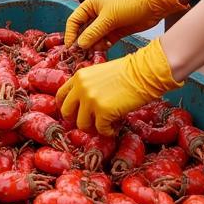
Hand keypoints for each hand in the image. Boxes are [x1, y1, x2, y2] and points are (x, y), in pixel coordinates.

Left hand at [56, 39, 182, 135]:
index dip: (65, 108)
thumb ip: (87, 86)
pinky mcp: (103, 111)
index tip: (72, 115)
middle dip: (76, 121)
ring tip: (107, 124)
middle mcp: (81, 88)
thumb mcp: (98, 74)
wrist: (143, 72)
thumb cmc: (126, 72)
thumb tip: (83, 106)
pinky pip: (100, 130)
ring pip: (82, 125)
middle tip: (89, 124)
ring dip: (94, 128)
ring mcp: (90, 100)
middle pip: (66, 113)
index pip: (61, 96)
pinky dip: (108, 131)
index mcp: (79, 77)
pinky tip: (115, 126)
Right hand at [64, 0, 188, 49]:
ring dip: (94, 45)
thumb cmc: (129, 3)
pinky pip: (106, 41)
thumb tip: (79, 45)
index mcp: (91, 5)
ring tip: (95, 52)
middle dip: (83, 42)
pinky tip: (105, 49)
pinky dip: (104, 46)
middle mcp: (97, 14)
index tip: (70, 47)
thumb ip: (93, 32)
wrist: (154, 3)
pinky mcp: (118, 31)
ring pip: (95, 38)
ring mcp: (108, 23)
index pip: (74, 20)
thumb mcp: (109, 17)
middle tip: (82, 55)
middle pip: (84, 31)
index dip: (70, 34)